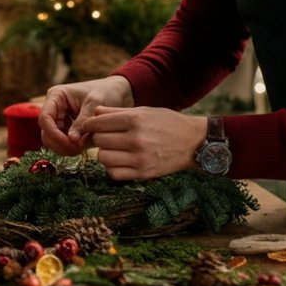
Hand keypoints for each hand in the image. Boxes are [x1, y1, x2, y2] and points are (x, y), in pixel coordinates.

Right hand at [38, 76, 133, 154]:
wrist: (117, 93)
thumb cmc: (106, 92)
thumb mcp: (94, 104)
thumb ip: (82, 121)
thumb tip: (72, 140)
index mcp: (56, 96)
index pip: (45, 118)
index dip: (53, 133)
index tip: (69, 143)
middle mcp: (54, 108)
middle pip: (46, 132)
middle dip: (59, 143)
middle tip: (76, 150)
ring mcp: (60, 119)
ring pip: (52, 140)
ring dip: (64, 147)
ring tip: (80, 150)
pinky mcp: (67, 129)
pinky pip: (63, 142)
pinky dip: (70, 148)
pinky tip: (82, 148)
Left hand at [78, 106, 205, 180]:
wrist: (194, 142)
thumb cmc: (168, 123)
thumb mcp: (144, 111)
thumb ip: (117, 112)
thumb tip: (95, 112)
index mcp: (136, 120)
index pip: (98, 123)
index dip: (90, 124)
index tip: (92, 125)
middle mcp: (137, 139)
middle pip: (99, 140)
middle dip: (98, 137)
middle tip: (106, 136)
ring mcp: (140, 158)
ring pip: (103, 158)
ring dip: (104, 153)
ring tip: (114, 148)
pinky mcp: (143, 173)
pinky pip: (114, 173)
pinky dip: (112, 167)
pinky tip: (119, 160)